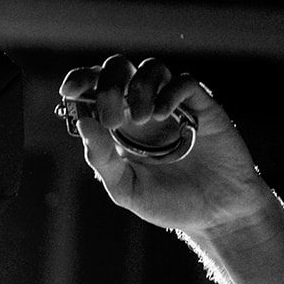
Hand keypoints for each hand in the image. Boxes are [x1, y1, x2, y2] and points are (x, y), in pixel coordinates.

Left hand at [59, 55, 274, 235]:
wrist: (215, 215)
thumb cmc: (167, 202)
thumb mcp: (125, 188)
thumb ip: (101, 158)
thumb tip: (82, 123)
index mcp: (118, 126)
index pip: (94, 88)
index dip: (81, 80)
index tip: (69, 90)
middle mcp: (142, 109)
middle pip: (120, 69)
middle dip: (109, 85)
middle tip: (112, 119)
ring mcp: (172, 106)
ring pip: (151, 68)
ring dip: (139, 88)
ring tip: (142, 120)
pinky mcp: (202, 107)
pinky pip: (184, 82)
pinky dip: (169, 92)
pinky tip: (162, 115)